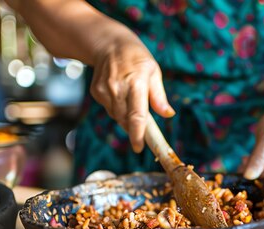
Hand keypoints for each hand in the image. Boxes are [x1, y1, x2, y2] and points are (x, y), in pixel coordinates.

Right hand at [90, 38, 174, 152]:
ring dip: (126, 118)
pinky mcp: (96, 92)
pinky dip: (117, 109)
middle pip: (125, 120)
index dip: (138, 134)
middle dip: (135, 129)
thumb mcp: (153, 72)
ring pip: (117, 117)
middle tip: (144, 130)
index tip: (139, 147)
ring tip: (132, 103)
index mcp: (136, 82)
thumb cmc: (137, 59)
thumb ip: (159, 96)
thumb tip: (168, 114)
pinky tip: (121, 96)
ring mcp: (104, 90)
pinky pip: (109, 110)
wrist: (110, 45)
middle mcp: (117, 88)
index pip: (136, 115)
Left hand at [243, 104, 263, 178]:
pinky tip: (247, 160)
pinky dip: (252, 167)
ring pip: (263, 178)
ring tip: (245, 159)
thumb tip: (249, 177)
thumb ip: (260, 157)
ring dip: (251, 171)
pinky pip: (260, 172)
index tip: (247, 177)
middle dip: (254, 175)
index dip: (262, 182)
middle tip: (244, 163)